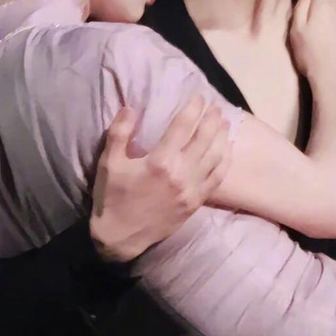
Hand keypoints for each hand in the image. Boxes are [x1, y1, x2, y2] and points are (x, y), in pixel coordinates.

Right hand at [89, 95, 231, 262]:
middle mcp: (181, 174)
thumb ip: (119, 133)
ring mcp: (191, 190)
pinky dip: (224, 162)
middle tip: (215, 106)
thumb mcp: (109, 163)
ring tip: (224, 122)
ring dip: (221, 137)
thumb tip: (130, 108)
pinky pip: (217, 179)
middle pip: (205, 139)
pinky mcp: (196, 202)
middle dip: (212, 119)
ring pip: (215, 158)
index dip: (193, 109)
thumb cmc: (112, 198)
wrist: (121, 238)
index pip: (183, 127)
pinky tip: (226, 150)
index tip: (199, 97)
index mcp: (159, 161)